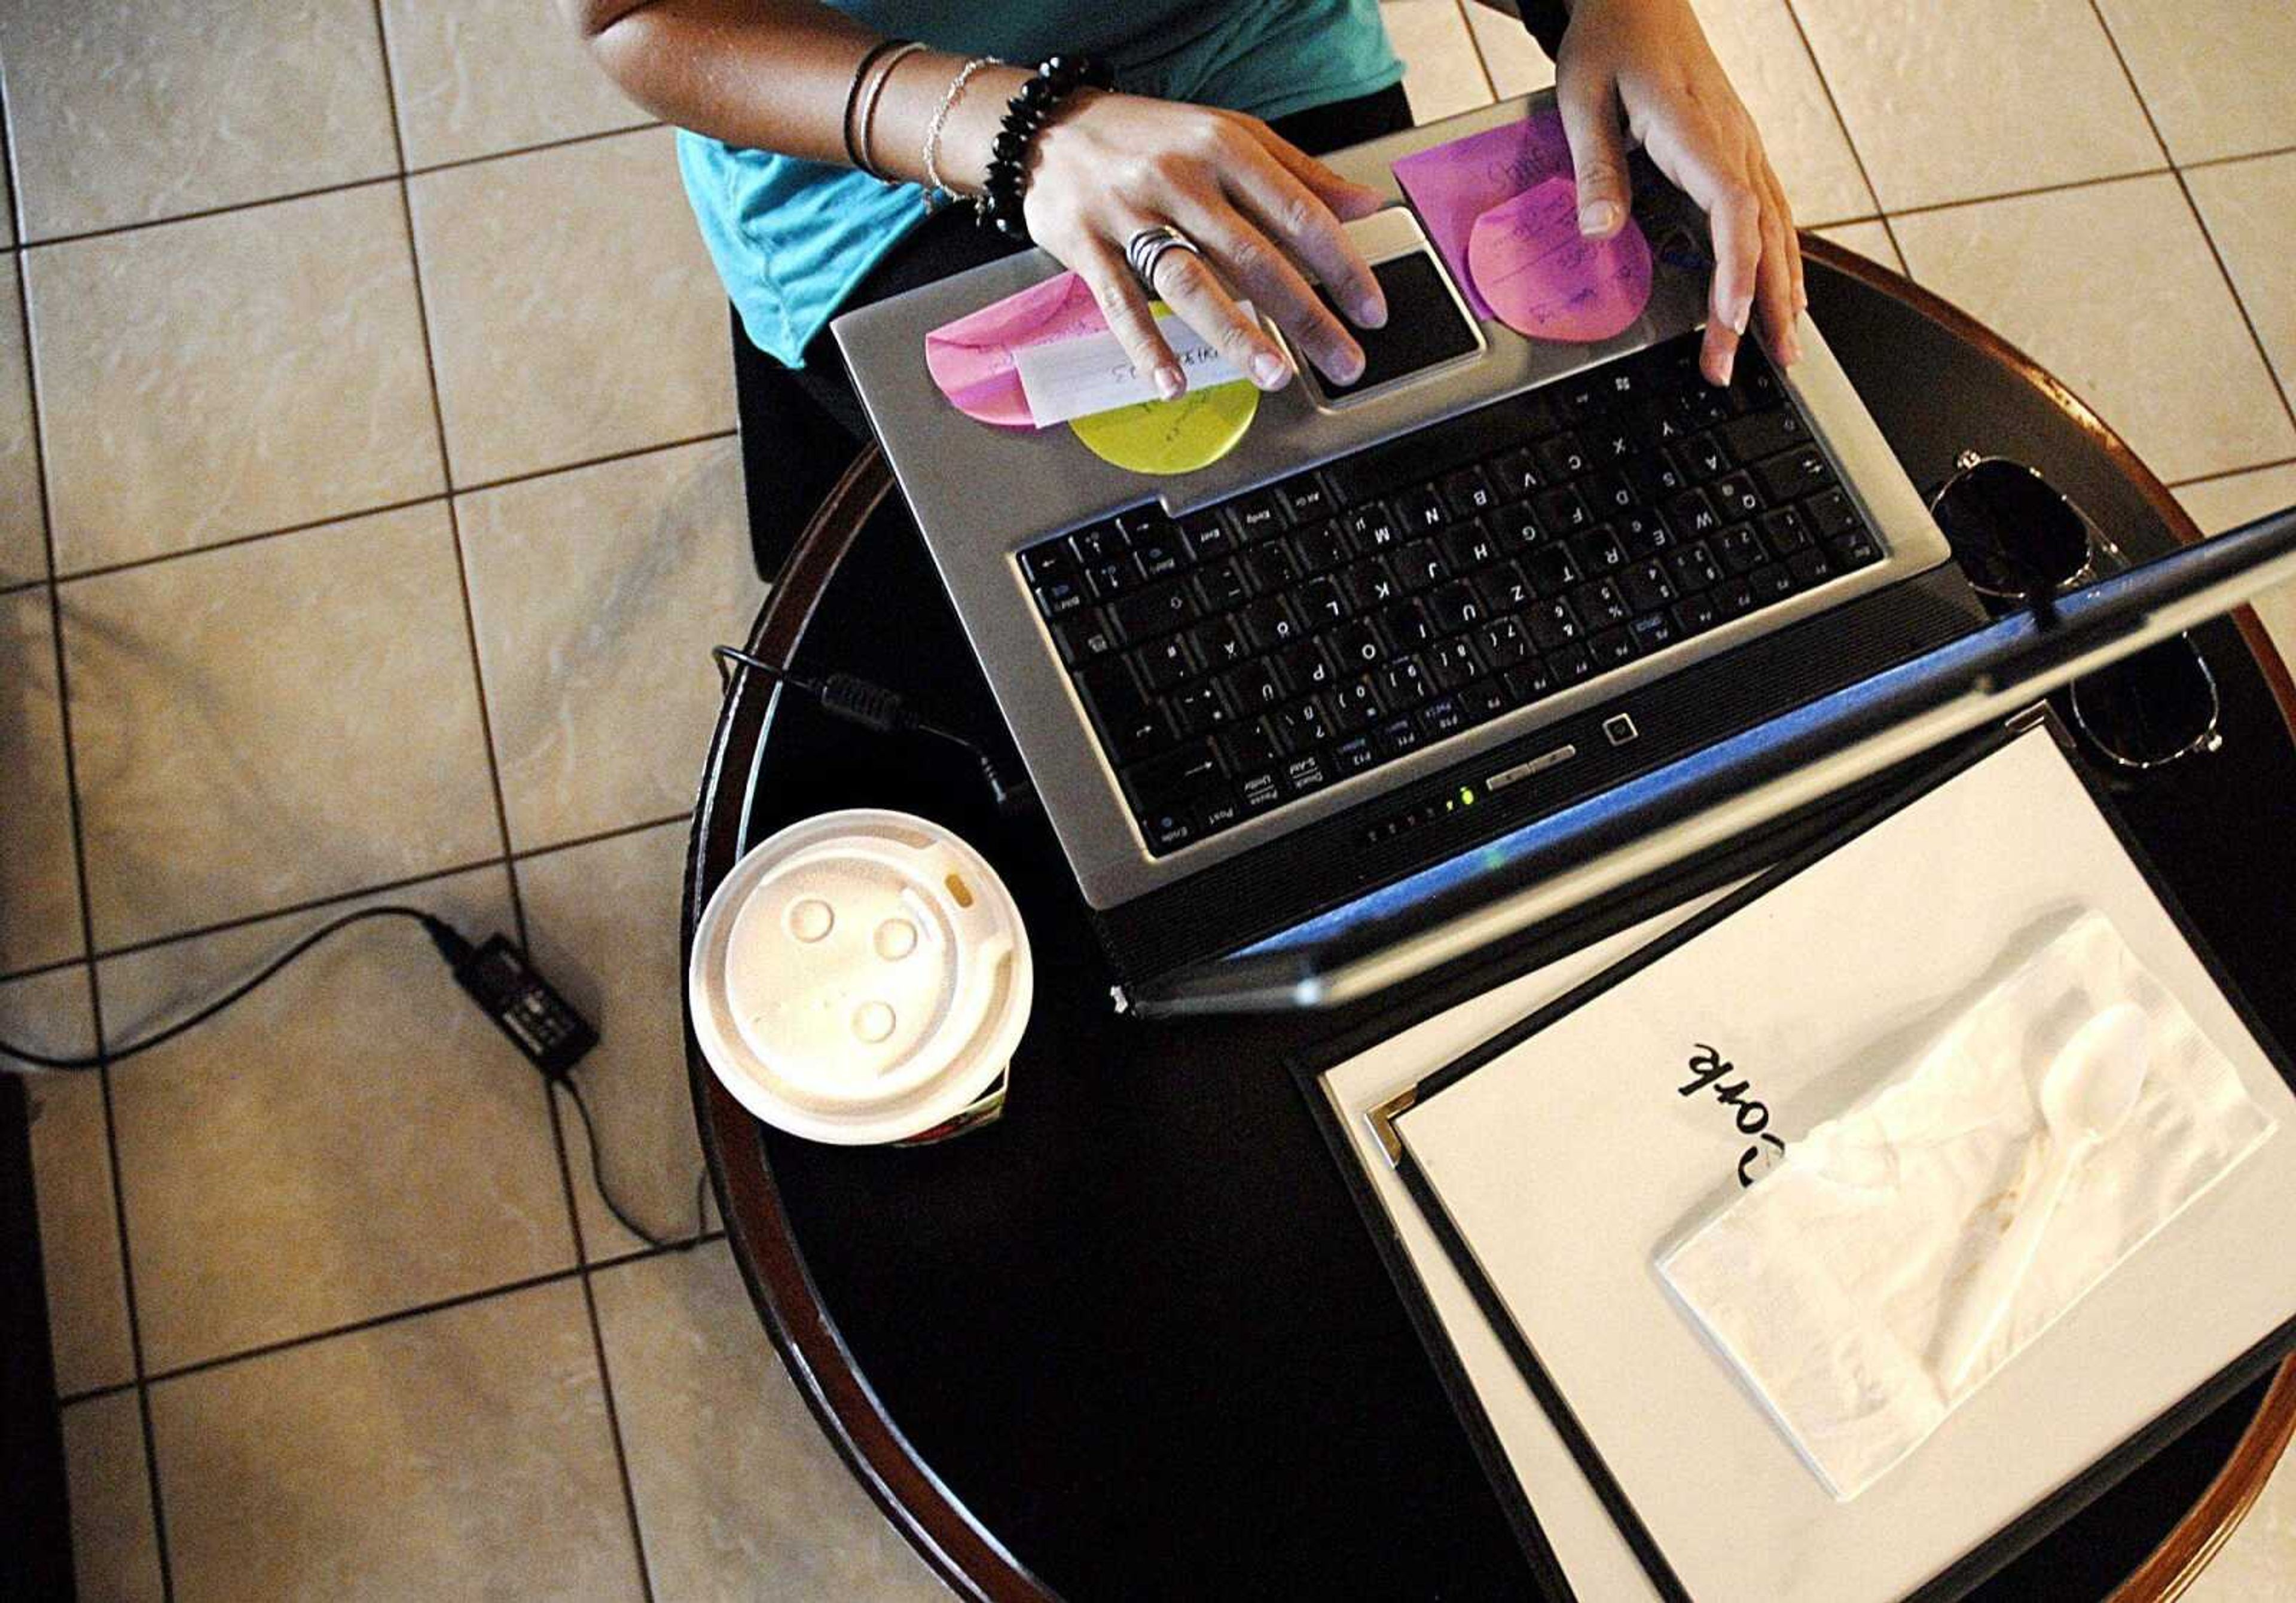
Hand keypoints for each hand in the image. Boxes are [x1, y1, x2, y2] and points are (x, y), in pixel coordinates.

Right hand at [1021, 94, 1391, 397]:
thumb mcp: (1229, 136)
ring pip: (1192, 281)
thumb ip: (1299, 174)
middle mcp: (1181, 177)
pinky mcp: (1086, 244)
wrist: (1049, 127)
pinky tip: (1173, 383)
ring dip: (1237, 334)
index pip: (1298, 212)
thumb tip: (1366, 206)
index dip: (1342, 266)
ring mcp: (1130, 212)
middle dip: (1307, 315)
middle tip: (1343, 361)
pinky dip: (1147, 346)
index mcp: (1225, 147)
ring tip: (1275, 375)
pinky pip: (1121, 303)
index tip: (1371, 310)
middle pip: (1254, 256)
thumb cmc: (1149, 138)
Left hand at [1553, 0, 1804, 384]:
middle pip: (1764, 234)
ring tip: (1787, 347)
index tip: (1735, 320)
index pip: (1733, 210)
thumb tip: (1602, 231)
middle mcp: (1734, 141)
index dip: (1739, 271)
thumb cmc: (1609, 42)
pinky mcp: (1740, 150)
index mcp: (1697, 129)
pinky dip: (1781, 259)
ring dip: (1785, 290)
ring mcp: (1744, 145)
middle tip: (1761, 364)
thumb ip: (1595, 167)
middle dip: (1767, 305)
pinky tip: (1786, 294)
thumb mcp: (1582, 98)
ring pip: (1779, 227)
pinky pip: (1772, 212)